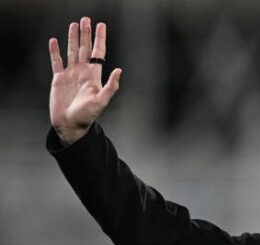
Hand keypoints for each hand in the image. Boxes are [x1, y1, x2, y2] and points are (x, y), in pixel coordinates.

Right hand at [49, 17, 121, 144]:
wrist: (71, 125)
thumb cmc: (87, 115)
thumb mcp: (101, 101)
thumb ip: (111, 86)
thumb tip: (119, 70)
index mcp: (94, 76)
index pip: (98, 52)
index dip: (99, 39)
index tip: (101, 25)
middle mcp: (83, 72)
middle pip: (84, 48)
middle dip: (86, 34)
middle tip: (86, 19)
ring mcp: (70, 75)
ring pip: (72, 52)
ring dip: (72, 38)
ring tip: (74, 24)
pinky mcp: (58, 79)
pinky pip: (56, 62)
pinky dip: (55, 51)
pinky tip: (54, 41)